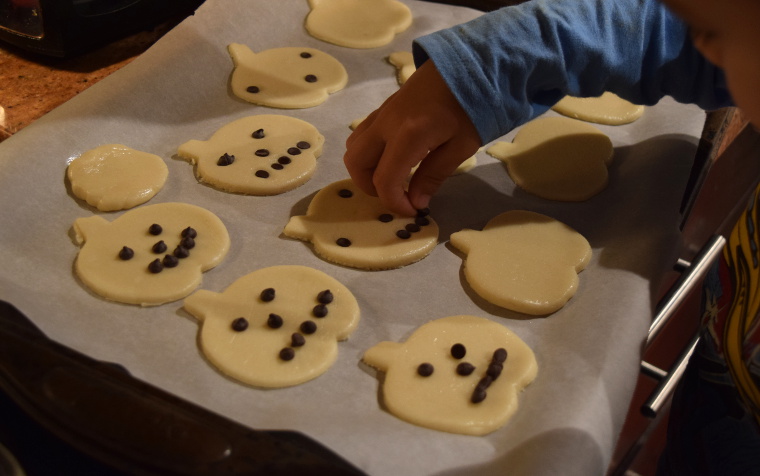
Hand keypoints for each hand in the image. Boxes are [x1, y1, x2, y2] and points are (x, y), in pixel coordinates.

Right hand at [343, 60, 480, 215]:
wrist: (468, 63)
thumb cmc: (470, 106)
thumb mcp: (461, 146)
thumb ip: (434, 175)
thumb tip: (416, 203)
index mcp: (408, 135)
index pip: (384, 180)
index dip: (394, 202)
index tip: (412, 211)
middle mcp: (386, 124)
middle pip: (356, 163)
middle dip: (370, 187)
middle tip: (396, 195)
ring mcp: (381, 114)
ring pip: (354, 148)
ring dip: (366, 169)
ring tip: (393, 178)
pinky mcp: (383, 109)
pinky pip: (362, 134)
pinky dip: (369, 153)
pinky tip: (393, 158)